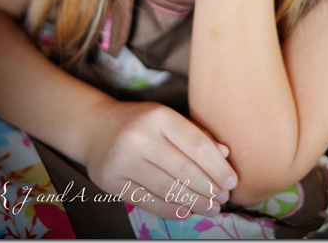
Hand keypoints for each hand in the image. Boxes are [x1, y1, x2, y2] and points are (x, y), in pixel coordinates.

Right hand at [84, 98, 237, 218]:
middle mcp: (139, 137)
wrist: (95, 127)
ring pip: (168, 189)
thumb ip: (195, 133)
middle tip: (223, 198)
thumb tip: (224, 153)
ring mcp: (123, 161)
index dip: (218, 167)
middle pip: (184, 170)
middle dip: (209, 188)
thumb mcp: (167, 117)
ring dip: (194, 202)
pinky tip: (187, 211)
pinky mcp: (112, 182)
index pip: (196, 145)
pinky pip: (149, 201)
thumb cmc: (140, 122)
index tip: (232, 180)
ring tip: (210, 207)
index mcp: (158, 116)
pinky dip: (172, 209)